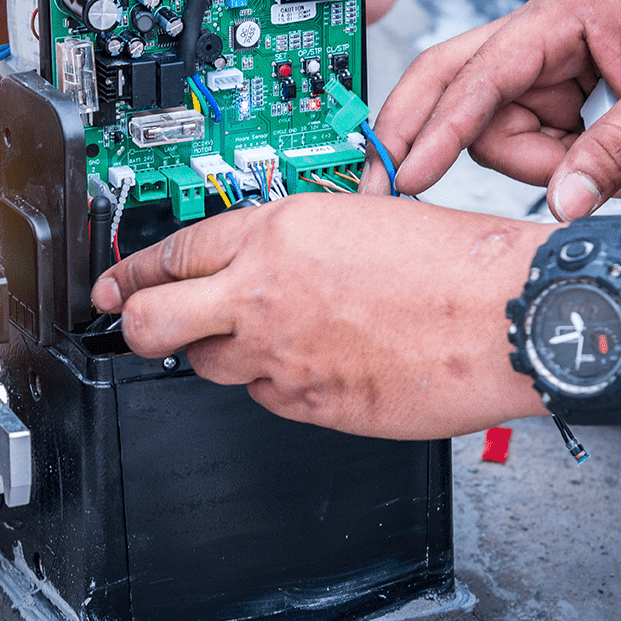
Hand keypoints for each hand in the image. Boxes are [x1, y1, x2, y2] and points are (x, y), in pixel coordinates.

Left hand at [90, 193, 552, 438]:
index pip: (174, 252)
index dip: (135, 270)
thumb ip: (289, 241)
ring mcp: (282, 355)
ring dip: (224, 353)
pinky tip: (319, 363)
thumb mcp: (355, 215)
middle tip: (134, 321)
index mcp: (277, 231)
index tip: (118, 282)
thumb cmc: (451, 261)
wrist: (503, 315)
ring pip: (210, 366)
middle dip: (134, 322)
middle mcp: (265, 293)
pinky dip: (278, 384)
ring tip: (273, 338)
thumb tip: (253, 263)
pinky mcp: (308, 404)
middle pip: (152, 321)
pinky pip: (266, 398)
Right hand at [361, 0, 620, 218]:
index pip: (479, 76)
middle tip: (390, 186)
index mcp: (556, 18)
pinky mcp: (550, 95)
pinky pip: (520, 140)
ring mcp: (538, 68)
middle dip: (419, 135)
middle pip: (448, 86)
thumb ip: (617, 148)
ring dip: (531, 166)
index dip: (441, 128)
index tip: (409, 174)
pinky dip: (549, 167)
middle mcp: (534, 39)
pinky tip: (596, 171)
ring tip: (604, 177)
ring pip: (488, 129)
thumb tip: (565, 203)